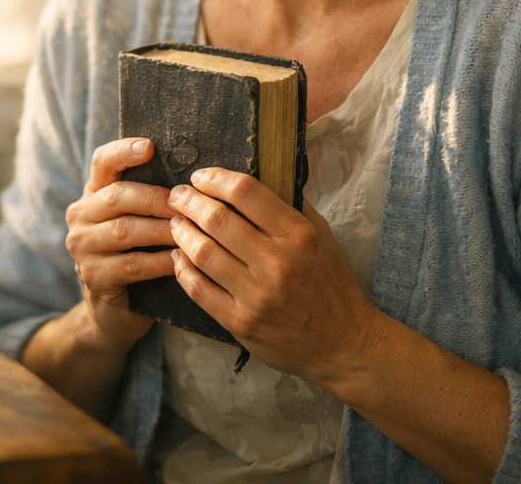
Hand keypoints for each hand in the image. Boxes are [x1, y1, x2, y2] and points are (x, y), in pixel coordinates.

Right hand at [63, 137, 176, 350]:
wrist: (116, 309)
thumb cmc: (139, 254)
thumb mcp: (141, 220)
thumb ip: (154, 196)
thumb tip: (198, 173)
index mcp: (93, 193)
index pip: (102, 162)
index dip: (124, 151)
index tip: (150, 147)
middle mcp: (81, 215)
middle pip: (117, 196)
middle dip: (156, 198)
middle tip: (187, 203)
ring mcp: (82, 247)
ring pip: (125, 231)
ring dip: (162, 230)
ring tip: (191, 231)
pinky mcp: (93, 277)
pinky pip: (132, 265)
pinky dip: (160, 261)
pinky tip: (181, 261)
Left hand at [166, 167, 384, 385]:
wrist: (344, 344)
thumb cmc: (333, 285)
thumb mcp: (324, 237)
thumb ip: (293, 206)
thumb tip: (260, 175)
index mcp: (298, 235)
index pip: (246, 192)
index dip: (216, 178)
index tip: (201, 176)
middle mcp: (277, 262)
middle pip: (217, 219)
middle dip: (189, 200)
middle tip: (178, 195)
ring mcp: (257, 295)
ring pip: (203, 253)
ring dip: (181, 232)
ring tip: (176, 222)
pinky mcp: (242, 323)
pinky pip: (199, 290)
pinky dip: (183, 270)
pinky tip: (179, 257)